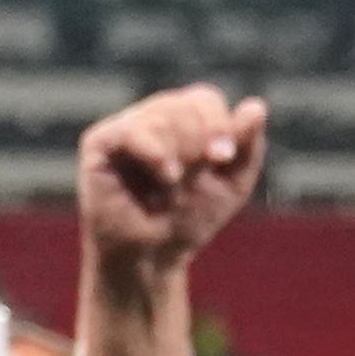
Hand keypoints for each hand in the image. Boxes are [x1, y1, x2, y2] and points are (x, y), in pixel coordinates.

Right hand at [79, 85, 268, 274]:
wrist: (152, 256)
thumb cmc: (190, 219)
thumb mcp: (232, 184)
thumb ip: (246, 144)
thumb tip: (256, 106)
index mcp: (182, 120)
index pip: (204, 99)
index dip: (218, 124)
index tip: (223, 158)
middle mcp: (151, 117)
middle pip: (184, 106)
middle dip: (198, 144)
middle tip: (192, 178)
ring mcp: (124, 128)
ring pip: (160, 117)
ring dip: (179, 155)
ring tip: (172, 185)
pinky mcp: (99, 143)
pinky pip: (131, 131)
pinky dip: (155, 153)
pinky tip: (166, 176)